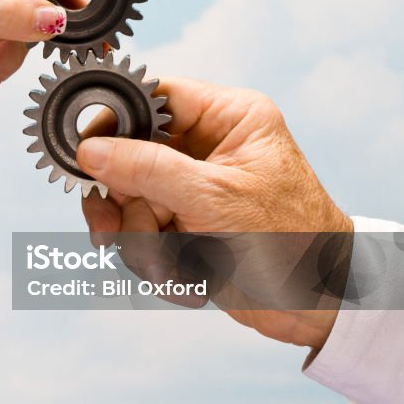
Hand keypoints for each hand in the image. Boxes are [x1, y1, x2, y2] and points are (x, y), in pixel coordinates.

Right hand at [77, 78, 353, 349]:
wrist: (321, 307)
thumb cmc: (294, 241)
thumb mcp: (216, 198)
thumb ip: (149, 169)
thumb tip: (91, 149)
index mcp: (228, 118)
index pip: (155, 97)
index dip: (114, 119)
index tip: (83, 149)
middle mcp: (207, 147)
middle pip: (129, 155)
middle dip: (123, 203)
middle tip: (108, 231)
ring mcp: (194, 188)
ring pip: (130, 202)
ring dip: (141, 242)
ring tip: (171, 266)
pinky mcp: (187, 226)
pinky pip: (142, 234)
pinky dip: (156, 263)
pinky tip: (186, 278)